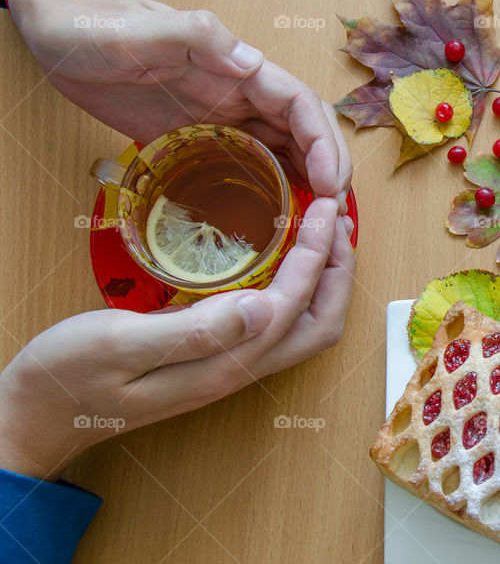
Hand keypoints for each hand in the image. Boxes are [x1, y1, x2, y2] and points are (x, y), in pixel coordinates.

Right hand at [0, 199, 354, 480]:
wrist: (36, 416)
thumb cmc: (66, 378)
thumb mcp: (118, 345)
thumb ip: (191, 332)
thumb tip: (261, 309)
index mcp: (222, 364)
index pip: (293, 303)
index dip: (316, 254)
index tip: (323, 208)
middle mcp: (238, 370)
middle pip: (320, 324)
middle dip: (338, 269)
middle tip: (336, 217)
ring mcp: (232, 368)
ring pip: (305, 327)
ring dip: (325, 280)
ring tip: (324, 232)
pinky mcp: (220, 360)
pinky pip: (280, 324)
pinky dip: (300, 288)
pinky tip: (288, 259)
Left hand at [2, 0, 350, 204]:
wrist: (64, 37)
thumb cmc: (99, 29)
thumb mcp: (144, 30)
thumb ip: (196, 37)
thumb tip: (252, 63)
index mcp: (236, 68)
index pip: (299, 103)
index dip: (324, 142)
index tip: (331, 181)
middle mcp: (239, 92)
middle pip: (304, 130)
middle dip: (329, 167)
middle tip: (334, 212)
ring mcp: (224, 115)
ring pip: (285, 149)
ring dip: (309, 180)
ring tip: (320, 221)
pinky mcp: (204, 135)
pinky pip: (252, 161)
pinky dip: (276, 184)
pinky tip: (281, 212)